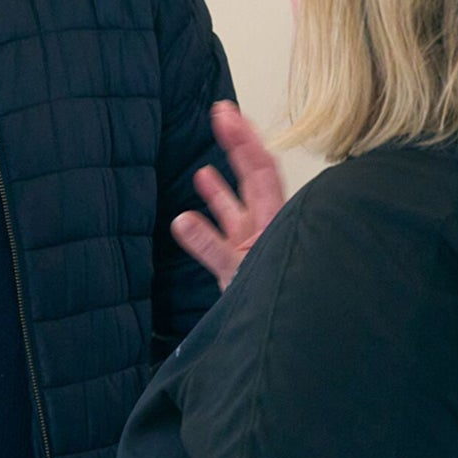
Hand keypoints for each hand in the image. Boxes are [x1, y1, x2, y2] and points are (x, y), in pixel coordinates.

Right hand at [170, 102, 285, 290]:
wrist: (274, 344)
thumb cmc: (271, 308)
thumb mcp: (239, 278)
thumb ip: (211, 249)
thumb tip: (182, 219)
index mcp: (275, 224)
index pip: (263, 170)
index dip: (246, 140)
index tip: (228, 113)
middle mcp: (267, 230)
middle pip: (255, 177)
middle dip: (238, 144)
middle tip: (221, 112)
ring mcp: (254, 247)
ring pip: (238, 206)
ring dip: (222, 182)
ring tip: (206, 162)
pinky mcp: (240, 268)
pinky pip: (222, 238)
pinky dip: (208, 222)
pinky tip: (188, 213)